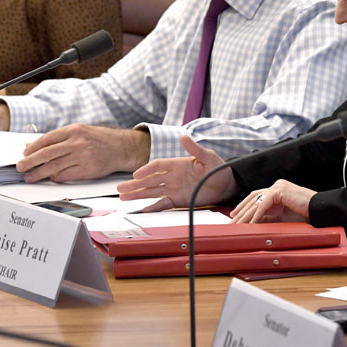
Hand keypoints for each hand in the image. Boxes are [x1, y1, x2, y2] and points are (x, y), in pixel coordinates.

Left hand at [16, 125, 150, 181]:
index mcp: (74, 130)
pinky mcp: (88, 170)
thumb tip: (35, 145)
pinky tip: (49, 178)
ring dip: (39, 173)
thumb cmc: (100, 139)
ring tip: (30, 177)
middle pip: (47, 153)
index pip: (47, 139)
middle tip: (20, 167)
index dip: (33, 148)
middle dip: (30, 161)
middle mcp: (78, 142)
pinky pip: (66, 176)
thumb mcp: (80, 132)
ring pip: (54, 166)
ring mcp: (83, 157)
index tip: (24, 154)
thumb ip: (59, 138)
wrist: (122, 148)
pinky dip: (55, 178)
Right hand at [116, 135, 237, 210]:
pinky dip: (153, 207)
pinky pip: (163, 204)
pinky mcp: (178, 200)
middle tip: (120, 189)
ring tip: (123, 198)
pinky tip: (142, 209)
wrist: (226, 186)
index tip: (136, 175)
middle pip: (150, 180)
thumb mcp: (209, 157)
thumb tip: (184, 136)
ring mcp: (174, 189)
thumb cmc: (219, 169)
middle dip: (135, 184)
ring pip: (152, 192)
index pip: (157, 166)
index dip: (146, 170)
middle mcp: (173, 177)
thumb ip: (195, 149)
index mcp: (178, 164)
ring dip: (138, 195)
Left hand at [230, 180, 315, 223]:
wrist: (320, 210)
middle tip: (232, 222)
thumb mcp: (283, 217)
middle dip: (241, 210)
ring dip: (246, 214)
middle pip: (253, 198)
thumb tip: (255, 223)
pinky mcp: (280, 191)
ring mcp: (278, 186)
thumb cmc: (306, 215)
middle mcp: (277, 185)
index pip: (257, 196)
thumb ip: (270, 217)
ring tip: (238, 224)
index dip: (245, 206)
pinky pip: (264, 204)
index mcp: (278, 190)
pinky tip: (251, 224)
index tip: (235, 215)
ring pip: (256, 201)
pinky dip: (257, 215)